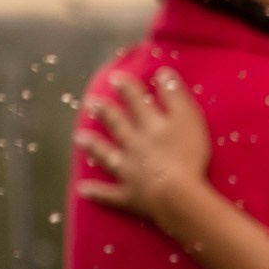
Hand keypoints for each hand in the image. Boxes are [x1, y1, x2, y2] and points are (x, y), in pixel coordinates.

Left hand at [76, 69, 212, 224]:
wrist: (175, 194)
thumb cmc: (188, 154)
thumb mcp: (189, 118)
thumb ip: (176, 96)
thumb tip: (163, 73)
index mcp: (150, 125)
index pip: (136, 101)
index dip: (127, 88)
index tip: (115, 78)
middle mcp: (134, 145)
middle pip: (117, 126)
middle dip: (105, 113)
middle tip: (91, 103)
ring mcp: (128, 171)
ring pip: (106, 156)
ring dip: (93, 146)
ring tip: (79, 138)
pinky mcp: (129, 196)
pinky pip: (109, 194)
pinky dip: (96, 192)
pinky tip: (83, 188)